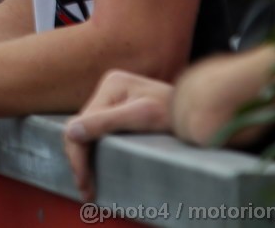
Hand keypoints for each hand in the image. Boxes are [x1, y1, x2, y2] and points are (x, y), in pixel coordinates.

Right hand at [62, 70, 174, 200]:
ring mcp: (114, 99)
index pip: (81, 123)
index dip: (78, 154)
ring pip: (88, 131)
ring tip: (88, 184)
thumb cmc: (177, 114)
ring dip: (84, 157)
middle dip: (79, 159)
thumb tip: (71, 133)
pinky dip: (94, 151)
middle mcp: (110, 88)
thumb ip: (105, 122)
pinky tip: (95, 166)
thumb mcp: (143, 117)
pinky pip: (98, 132)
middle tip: (85, 189)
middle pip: (82, 128)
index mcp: (111, 84)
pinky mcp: (120, 111)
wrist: (203, 115)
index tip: (83, 180)